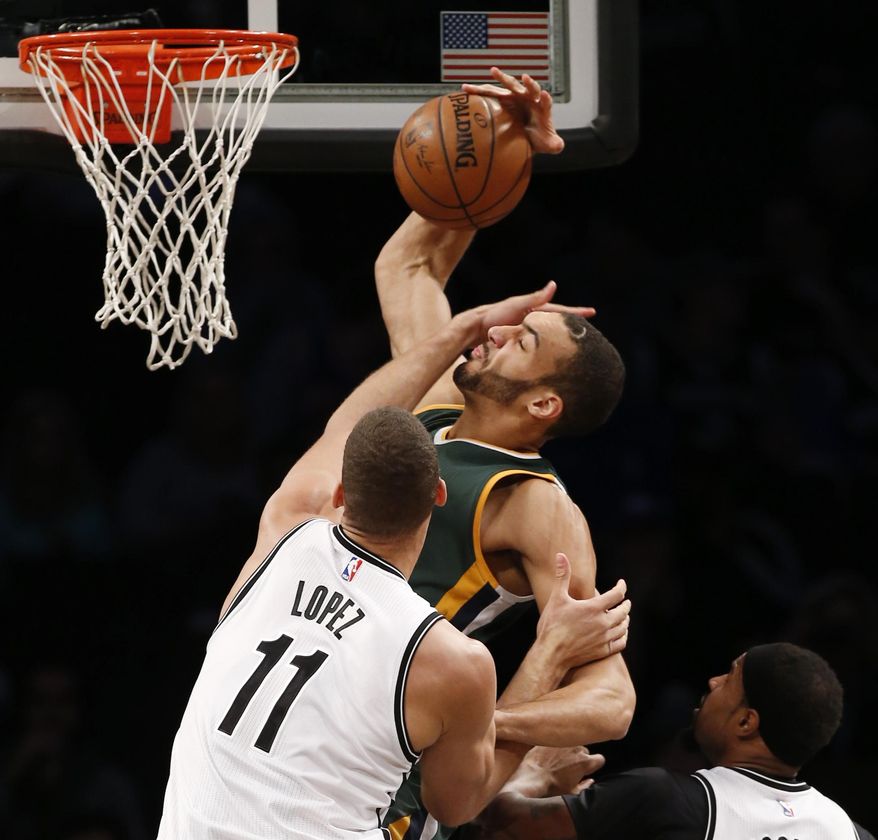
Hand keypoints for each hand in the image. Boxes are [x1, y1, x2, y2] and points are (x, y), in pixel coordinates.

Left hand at [458, 282, 594, 346]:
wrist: (474, 328)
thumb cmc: (494, 315)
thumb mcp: (517, 305)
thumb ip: (535, 298)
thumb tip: (553, 284)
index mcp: (535, 309)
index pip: (560, 311)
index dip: (576, 312)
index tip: (593, 312)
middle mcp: (531, 318)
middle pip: (556, 321)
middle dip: (571, 324)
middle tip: (588, 329)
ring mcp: (525, 328)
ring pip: (546, 333)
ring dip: (558, 335)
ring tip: (574, 340)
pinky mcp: (518, 338)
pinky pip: (536, 343)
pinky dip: (544, 345)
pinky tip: (550, 352)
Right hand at [462, 68, 563, 154]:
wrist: (529, 133)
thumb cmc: (540, 137)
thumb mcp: (549, 144)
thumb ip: (555, 145)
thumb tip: (558, 146)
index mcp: (541, 107)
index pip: (545, 101)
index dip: (545, 99)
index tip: (544, 96)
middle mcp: (529, 97)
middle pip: (527, 88)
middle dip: (526, 82)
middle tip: (524, 77)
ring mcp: (515, 96)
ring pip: (508, 86)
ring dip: (501, 78)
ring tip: (493, 71)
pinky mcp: (503, 99)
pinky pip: (490, 93)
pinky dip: (479, 91)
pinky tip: (465, 89)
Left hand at [508, 745, 605, 796]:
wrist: (532, 778)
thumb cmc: (553, 787)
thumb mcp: (572, 791)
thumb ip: (585, 785)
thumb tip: (590, 781)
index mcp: (585, 762)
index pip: (600, 759)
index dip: (594, 765)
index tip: (587, 768)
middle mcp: (577, 748)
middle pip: (585, 751)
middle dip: (579, 757)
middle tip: (570, 766)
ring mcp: (564, 741)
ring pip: (571, 744)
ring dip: (568, 750)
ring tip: (558, 760)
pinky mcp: (551, 738)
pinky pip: (557, 741)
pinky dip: (555, 746)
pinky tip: (548, 755)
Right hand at [536, 554, 629, 668]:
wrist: (551, 654)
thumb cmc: (552, 625)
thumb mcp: (556, 598)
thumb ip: (561, 576)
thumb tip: (561, 555)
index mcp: (594, 608)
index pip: (616, 594)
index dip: (621, 587)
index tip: (622, 583)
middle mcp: (603, 623)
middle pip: (623, 611)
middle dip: (625, 604)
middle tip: (625, 601)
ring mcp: (604, 638)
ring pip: (623, 627)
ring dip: (625, 620)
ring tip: (624, 616)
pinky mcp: (602, 651)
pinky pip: (621, 643)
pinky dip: (623, 636)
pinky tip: (621, 634)